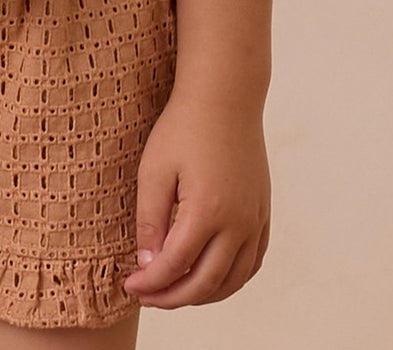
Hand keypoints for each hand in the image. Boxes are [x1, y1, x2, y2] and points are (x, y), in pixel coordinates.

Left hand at [121, 88, 270, 308]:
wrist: (225, 96)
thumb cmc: (184, 127)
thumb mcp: (154, 169)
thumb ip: (150, 220)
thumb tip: (148, 265)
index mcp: (208, 211)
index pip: (175, 265)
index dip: (150, 282)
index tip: (129, 284)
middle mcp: (238, 223)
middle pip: (206, 283)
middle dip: (172, 297)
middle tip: (146, 295)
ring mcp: (255, 219)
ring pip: (233, 280)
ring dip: (203, 295)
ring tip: (174, 291)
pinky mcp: (263, 212)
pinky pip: (253, 262)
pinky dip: (232, 280)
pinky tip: (211, 278)